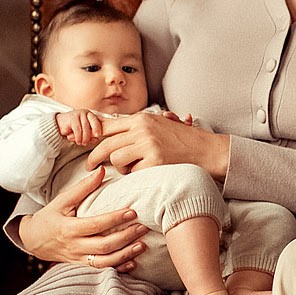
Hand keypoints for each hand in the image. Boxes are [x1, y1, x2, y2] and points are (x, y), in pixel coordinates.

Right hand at [12, 167, 150, 267]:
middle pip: (103, 246)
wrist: (33, 240)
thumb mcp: (62, 200)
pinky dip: (119, 268)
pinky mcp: (82, 266)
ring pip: (105, 262)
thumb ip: (83, 187)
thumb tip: (102, 170)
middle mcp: (74, 246)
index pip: (95, 225)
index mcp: (68, 228)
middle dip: (126, 238)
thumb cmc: (49, 217)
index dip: (115, 219)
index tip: (132, 212)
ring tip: (142, 245)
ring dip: (125, 255)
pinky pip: (102, 270)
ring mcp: (78, 259)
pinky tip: (133, 262)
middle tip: (143, 227)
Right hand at [55, 109, 103, 146]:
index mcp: (90, 115)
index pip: (96, 120)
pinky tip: (78, 141)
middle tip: (92, 140)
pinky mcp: (71, 118)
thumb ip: (90, 133)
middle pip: (91, 123)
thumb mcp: (84, 130)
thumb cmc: (74, 128)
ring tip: (83, 143)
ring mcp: (78, 114)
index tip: (98, 135)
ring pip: (84, 127)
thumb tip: (96, 139)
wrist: (60, 123)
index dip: (98, 128)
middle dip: (92, 133)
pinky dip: (78, 137)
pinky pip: (77, 129)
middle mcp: (85, 113)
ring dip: (85, 137)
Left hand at [86, 111, 229, 178]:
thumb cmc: (184, 140)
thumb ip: (139, 128)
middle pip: (106, 144)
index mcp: (142, 119)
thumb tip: (113, 132)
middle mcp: (143, 130)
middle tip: (91, 165)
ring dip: (119, 167)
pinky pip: (132, 172)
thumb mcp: (160, 124)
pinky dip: (136, 175)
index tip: (87, 144)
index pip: (108, 126)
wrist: (208, 151)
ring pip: (116, 158)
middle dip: (94, 157)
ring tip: (130, 169)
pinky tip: (146, 173)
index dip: (94, 136)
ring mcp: (148, 146)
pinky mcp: (154, 162)